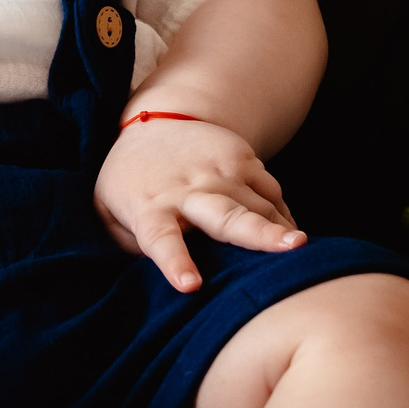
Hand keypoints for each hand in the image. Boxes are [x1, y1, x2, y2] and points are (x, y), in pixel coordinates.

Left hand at [94, 115, 302, 292]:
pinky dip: (283, 215)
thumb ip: (125, 244)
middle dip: (258, 234)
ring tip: (301, 251)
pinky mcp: (242, 158)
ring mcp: (219, 171)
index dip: (176, 263)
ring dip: (280, 230)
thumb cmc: (130, 179)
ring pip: (258, 205)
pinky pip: (272, 191)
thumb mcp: (108, 209)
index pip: (161, 240)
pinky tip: (291, 235)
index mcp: (150, 208)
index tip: (191, 286)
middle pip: (226, 216)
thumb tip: (153, 278)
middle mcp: (187, 190)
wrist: (156, 122)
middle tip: (290, 249)